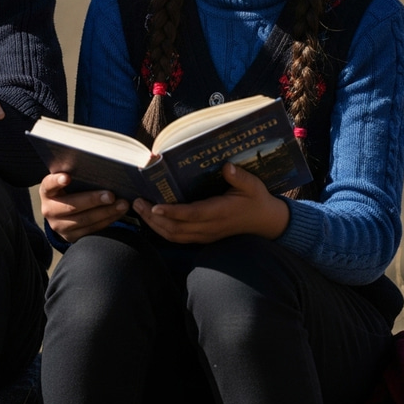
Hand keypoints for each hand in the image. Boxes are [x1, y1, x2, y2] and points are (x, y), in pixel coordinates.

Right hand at [39, 171, 128, 242]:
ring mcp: (60, 226)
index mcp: (47, 192)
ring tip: (122, 204)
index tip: (67, 177)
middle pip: (71, 206)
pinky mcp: (71, 237)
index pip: (49, 184)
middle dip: (93, 200)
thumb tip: (98, 168)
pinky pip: (92, 230)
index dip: (57, 181)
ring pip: (85, 220)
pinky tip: (118, 213)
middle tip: (111, 195)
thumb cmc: (69, 190)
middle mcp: (50, 210)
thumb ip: (75, 175)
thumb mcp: (66, 182)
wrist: (61, 215)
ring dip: (106, 212)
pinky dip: (108, 220)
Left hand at [132, 162, 289, 243]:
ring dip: (154, 224)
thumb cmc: (257, 200)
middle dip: (153, 217)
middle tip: (136, 201)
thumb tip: (227, 167)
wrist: (266, 223)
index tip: (154, 206)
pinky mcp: (202, 237)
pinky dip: (161, 229)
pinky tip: (150, 217)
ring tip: (138, 208)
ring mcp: (205, 235)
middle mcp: (210, 227)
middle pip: (176, 228)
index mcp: (220, 212)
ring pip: (174, 235)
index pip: (192, 215)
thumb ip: (240, 177)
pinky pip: (178, 237)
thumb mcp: (253, 186)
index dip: (172, 212)